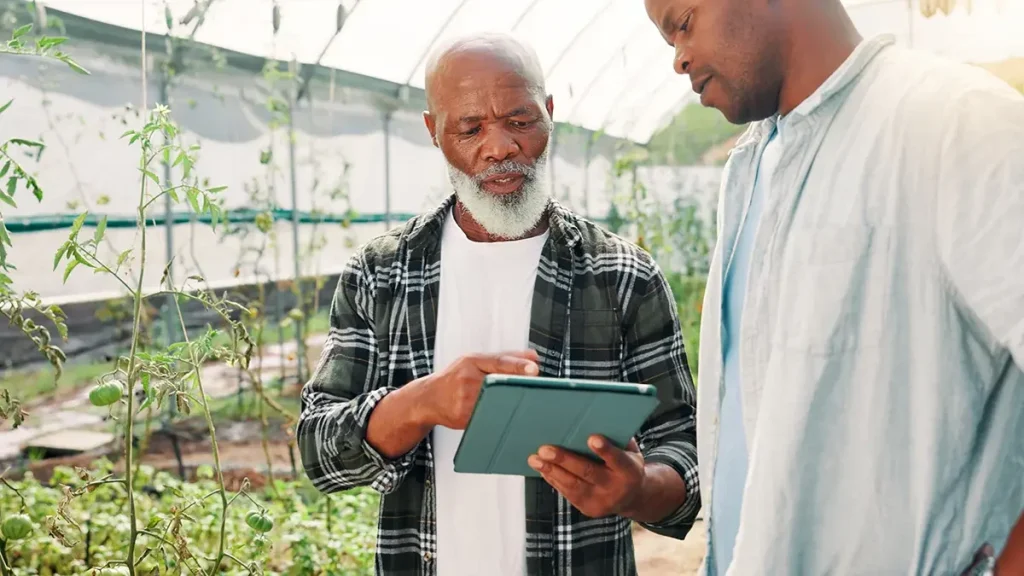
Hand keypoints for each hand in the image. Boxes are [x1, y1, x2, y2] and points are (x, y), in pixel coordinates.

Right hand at [421, 350, 539, 429]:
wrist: (428, 398)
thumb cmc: (455, 378)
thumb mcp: (475, 361)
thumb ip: (505, 358)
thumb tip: (533, 355)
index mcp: (472, 361)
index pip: (499, 362)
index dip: (518, 365)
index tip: (534, 369)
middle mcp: (467, 379)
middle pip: (499, 383)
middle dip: (517, 387)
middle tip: (534, 390)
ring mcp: (464, 399)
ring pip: (495, 403)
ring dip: (511, 404)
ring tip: (522, 404)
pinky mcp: (463, 417)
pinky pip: (486, 417)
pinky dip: (499, 417)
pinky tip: (506, 417)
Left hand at [528, 435, 645, 518]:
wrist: (633, 497)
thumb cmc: (626, 464)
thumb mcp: (629, 450)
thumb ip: (616, 438)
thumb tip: (593, 418)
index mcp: (630, 471)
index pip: (617, 459)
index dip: (605, 450)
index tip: (591, 438)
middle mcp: (616, 488)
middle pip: (588, 473)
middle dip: (565, 460)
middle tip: (545, 449)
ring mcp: (601, 501)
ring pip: (573, 485)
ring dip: (551, 471)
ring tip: (534, 459)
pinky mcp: (588, 509)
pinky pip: (568, 493)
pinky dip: (553, 479)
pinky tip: (542, 468)